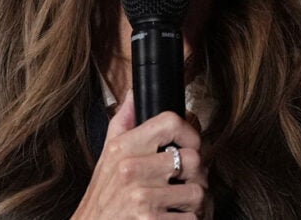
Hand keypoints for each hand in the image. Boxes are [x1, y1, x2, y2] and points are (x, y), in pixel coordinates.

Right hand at [72, 91, 207, 218]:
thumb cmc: (103, 197)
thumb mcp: (107, 156)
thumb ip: (123, 123)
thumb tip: (133, 93)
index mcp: (123, 148)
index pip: (170, 122)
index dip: (189, 133)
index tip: (190, 145)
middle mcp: (131, 170)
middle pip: (193, 159)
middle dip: (196, 175)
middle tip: (186, 182)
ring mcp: (142, 198)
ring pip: (197, 191)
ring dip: (194, 203)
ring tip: (179, 204)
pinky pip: (191, 219)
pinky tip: (172, 219)